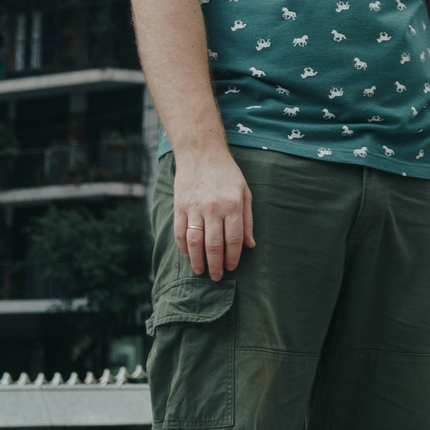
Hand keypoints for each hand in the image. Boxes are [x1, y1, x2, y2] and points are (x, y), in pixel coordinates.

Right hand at [173, 147, 253, 278]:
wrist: (201, 152)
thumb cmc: (227, 173)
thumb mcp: (244, 192)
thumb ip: (247, 220)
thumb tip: (250, 245)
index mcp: (233, 205)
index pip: (234, 239)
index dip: (233, 257)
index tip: (232, 267)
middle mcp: (213, 208)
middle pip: (214, 245)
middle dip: (216, 265)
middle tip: (217, 277)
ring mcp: (194, 207)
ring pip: (195, 242)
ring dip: (198, 261)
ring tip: (201, 271)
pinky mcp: (179, 206)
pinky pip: (180, 232)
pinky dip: (184, 247)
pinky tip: (189, 255)